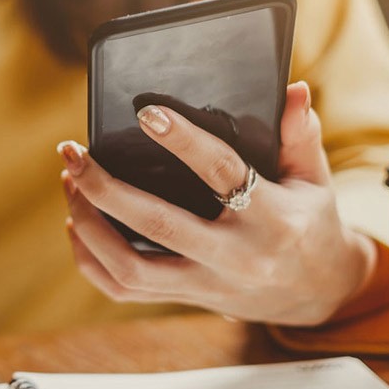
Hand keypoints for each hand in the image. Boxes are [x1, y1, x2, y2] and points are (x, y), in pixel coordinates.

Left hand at [59, 82, 375, 325]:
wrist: (318, 294)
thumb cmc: (310, 223)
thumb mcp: (315, 179)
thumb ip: (301, 134)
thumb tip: (292, 89)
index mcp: (273, 219)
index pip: (222, 173)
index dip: (183, 141)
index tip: (146, 113)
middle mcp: (236, 257)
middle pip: (157, 225)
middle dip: (106, 187)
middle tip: (73, 153)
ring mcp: (207, 284)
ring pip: (130, 267)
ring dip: (89, 225)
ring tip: (71, 183)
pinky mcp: (186, 299)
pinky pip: (124, 289)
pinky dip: (91, 259)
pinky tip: (77, 223)